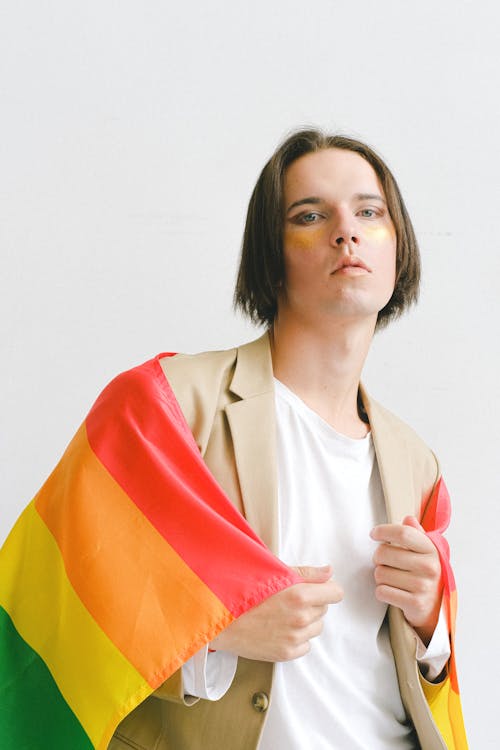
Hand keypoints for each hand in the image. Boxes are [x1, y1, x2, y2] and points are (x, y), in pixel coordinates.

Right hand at [210, 565, 342, 661]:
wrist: (221, 618)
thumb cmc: (245, 590)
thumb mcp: (275, 573)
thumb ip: (307, 573)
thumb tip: (330, 571)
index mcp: (300, 595)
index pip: (336, 593)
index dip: (327, 588)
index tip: (318, 588)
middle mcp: (301, 618)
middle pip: (324, 609)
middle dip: (312, 603)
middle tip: (289, 599)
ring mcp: (294, 638)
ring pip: (316, 627)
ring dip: (306, 621)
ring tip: (282, 614)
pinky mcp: (287, 654)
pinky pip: (306, 645)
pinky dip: (297, 638)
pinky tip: (279, 629)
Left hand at [370, 516, 442, 644]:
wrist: (436, 606)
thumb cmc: (425, 573)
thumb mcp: (425, 551)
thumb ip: (416, 534)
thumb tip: (409, 518)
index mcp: (432, 549)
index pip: (402, 533)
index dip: (383, 531)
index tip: (374, 533)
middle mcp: (430, 567)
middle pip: (384, 552)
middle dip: (377, 557)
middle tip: (384, 562)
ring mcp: (423, 586)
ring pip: (380, 573)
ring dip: (380, 576)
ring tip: (392, 578)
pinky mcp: (415, 603)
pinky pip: (382, 591)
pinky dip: (382, 591)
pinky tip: (392, 591)